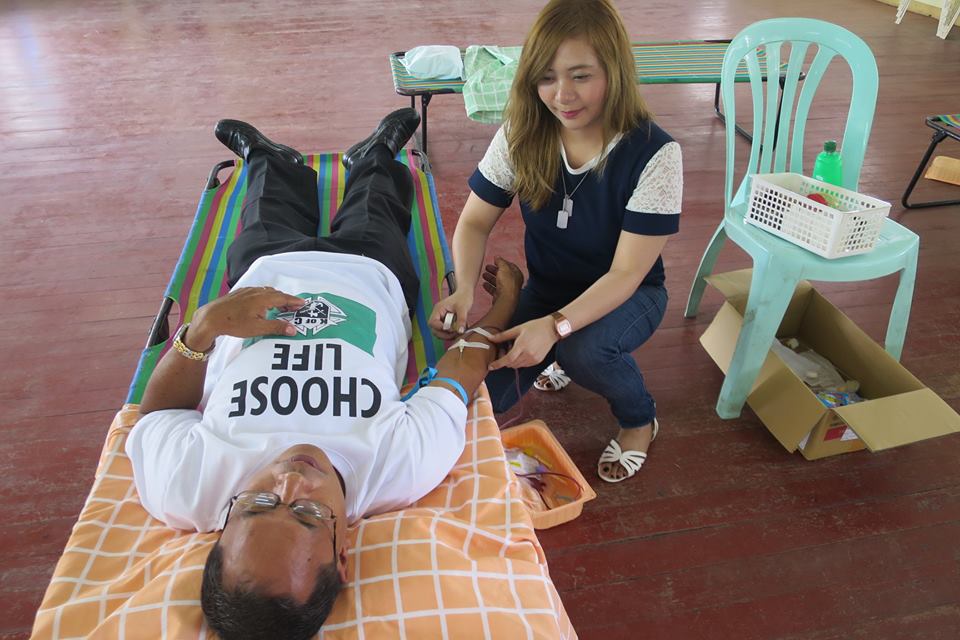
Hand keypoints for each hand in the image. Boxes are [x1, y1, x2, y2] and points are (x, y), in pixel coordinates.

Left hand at [188, 286, 306, 349]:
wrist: (211, 317)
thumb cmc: (234, 323)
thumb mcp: (258, 328)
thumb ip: (277, 327)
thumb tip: (293, 329)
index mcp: (263, 298)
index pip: (283, 298)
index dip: (294, 301)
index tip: (303, 303)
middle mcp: (256, 292)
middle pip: (276, 294)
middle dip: (286, 300)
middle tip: (293, 308)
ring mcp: (247, 291)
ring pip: (266, 292)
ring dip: (275, 298)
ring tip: (280, 306)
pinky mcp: (239, 294)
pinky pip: (257, 292)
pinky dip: (265, 296)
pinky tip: (262, 304)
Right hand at [428, 289, 473, 338]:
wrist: (465, 294)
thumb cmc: (462, 297)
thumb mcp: (463, 308)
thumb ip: (461, 319)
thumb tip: (460, 331)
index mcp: (438, 309)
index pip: (433, 322)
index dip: (440, 328)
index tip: (451, 329)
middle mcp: (438, 315)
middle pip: (435, 330)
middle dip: (444, 334)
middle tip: (455, 333)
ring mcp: (441, 319)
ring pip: (440, 332)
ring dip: (448, 335)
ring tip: (458, 332)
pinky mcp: (446, 322)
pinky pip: (446, 331)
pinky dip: (452, 333)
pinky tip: (459, 329)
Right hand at [481, 257, 523, 301]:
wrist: (505, 299)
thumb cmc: (507, 283)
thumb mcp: (504, 268)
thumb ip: (500, 261)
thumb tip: (497, 257)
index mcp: (517, 274)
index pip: (510, 266)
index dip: (502, 262)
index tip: (495, 261)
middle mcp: (513, 282)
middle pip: (503, 274)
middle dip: (494, 270)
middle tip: (487, 267)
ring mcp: (507, 290)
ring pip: (498, 282)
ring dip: (490, 278)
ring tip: (483, 275)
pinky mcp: (501, 296)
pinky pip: (494, 290)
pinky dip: (489, 286)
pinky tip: (484, 284)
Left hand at [488, 315, 556, 370]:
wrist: (552, 329)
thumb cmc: (534, 327)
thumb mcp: (517, 329)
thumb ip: (503, 336)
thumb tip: (490, 338)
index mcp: (522, 346)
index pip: (507, 359)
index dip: (498, 364)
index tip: (490, 366)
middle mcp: (528, 355)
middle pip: (511, 364)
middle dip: (504, 360)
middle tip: (505, 348)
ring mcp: (533, 359)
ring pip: (517, 366)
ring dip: (512, 361)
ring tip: (515, 349)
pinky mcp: (537, 361)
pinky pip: (524, 365)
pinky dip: (519, 361)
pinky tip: (522, 352)